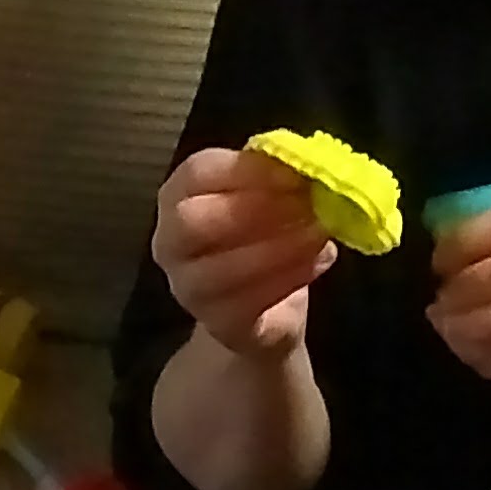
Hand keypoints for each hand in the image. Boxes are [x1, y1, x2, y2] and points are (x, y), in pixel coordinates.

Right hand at [153, 149, 330, 362]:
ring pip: (219, 270)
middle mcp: (171, 243)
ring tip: (318, 234)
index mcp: (180, 197)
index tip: (294, 173)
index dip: (247, 170)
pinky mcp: (218, 325)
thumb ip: (279, 178)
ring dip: (276, 248)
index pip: (197, 173)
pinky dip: (288, 279)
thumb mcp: (270, 197)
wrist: (268, 310)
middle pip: (191, 221)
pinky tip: (318, 262)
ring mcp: (189, 288)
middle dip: (252, 209)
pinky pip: (247, 305)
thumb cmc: (264, 238)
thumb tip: (309, 164)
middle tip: (303, 203)